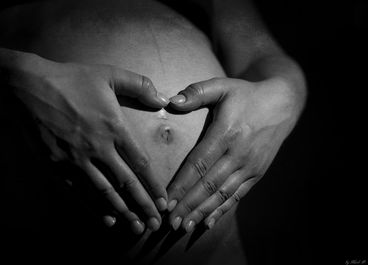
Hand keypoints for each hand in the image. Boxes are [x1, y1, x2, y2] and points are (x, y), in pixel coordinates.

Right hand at [11, 55, 169, 233]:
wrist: (27, 86)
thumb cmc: (70, 79)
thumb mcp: (109, 74)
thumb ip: (139, 85)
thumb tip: (162, 100)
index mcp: (114, 128)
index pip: (140, 163)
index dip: (153, 184)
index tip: (163, 200)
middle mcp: (99, 148)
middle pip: (126, 183)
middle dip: (143, 205)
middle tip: (154, 224)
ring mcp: (76, 159)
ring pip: (104, 192)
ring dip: (122, 211)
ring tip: (136, 227)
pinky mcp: (56, 166)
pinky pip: (79, 191)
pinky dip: (93, 207)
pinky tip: (105, 219)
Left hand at [166, 77, 301, 231]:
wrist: (283, 104)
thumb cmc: (246, 94)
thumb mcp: (222, 86)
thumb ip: (196, 92)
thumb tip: (171, 102)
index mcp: (226, 133)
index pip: (198, 164)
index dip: (181, 185)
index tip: (165, 201)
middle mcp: (239, 154)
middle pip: (209, 185)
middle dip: (188, 206)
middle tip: (170, 223)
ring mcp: (250, 166)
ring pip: (223, 195)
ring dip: (202, 212)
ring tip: (184, 227)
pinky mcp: (257, 173)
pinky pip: (238, 195)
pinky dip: (222, 210)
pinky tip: (208, 223)